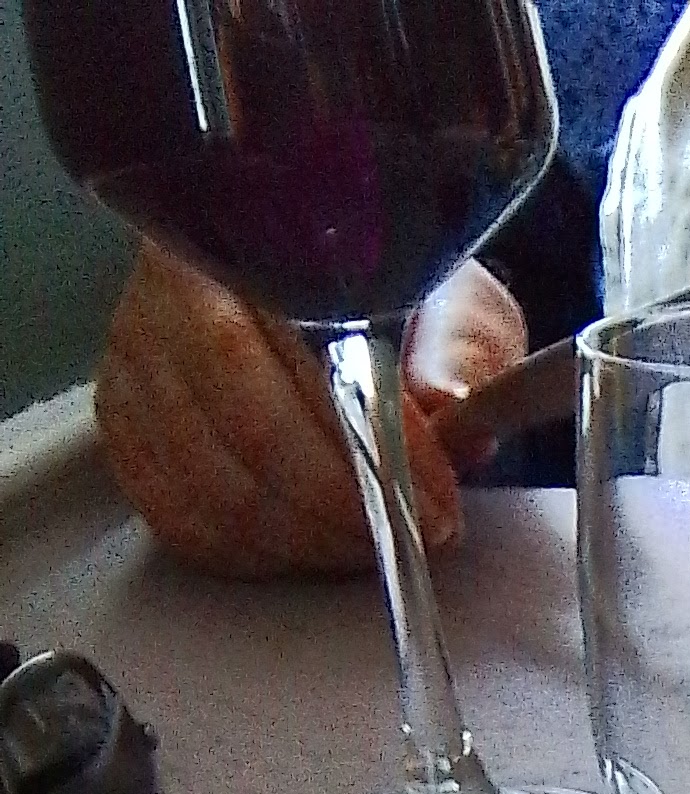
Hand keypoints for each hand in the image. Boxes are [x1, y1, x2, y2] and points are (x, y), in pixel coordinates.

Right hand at [91, 245, 529, 581]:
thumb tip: (450, 404)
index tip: (432, 507)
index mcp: (239, 239)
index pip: (286, 364)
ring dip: (303, 540)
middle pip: (241, 436)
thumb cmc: (389, 290)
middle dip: (340, 511)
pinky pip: (181, 520)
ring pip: (209, 491)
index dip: (363, 456)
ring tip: (367, 542)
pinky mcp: (127, 427)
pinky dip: (253, 552)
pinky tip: (309, 543)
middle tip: (409, 537)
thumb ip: (457, 345)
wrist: (333, 279)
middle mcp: (165, 296)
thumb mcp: (446, 298)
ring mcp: (134, 366)